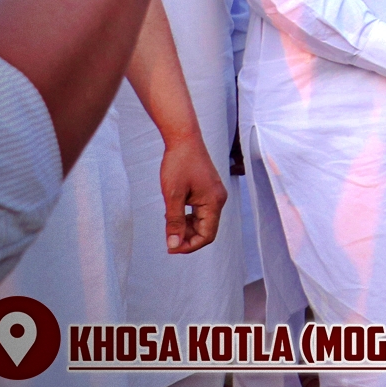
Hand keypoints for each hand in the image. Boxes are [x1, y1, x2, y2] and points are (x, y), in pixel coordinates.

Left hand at [158, 133, 227, 253]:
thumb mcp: (173, 196)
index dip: (189, 246)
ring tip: (169, 223)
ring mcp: (215, 194)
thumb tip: (173, 245)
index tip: (170, 247)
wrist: (184, 139)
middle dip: (187, 238)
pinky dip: (188, 217)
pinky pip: (201, 211)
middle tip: (167, 238)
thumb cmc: (179, 164)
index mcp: (214, 202)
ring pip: (203, 222)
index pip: (207, 235)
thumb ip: (174, 222)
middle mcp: (218, 200)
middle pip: (206, 230)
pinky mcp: (209, 190)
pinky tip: (175, 212)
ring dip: (186, 228)